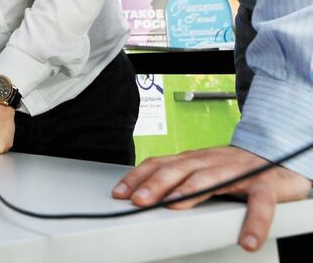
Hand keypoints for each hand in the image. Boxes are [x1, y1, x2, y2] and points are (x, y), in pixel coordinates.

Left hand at [112, 145, 311, 251]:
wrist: (278, 158)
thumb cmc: (234, 169)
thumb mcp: (202, 172)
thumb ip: (179, 181)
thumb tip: (144, 195)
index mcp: (193, 161)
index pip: (158, 164)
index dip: (137, 177)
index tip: (119, 193)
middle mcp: (210, 162)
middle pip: (177, 169)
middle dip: (155, 184)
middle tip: (138, 200)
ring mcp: (237, 172)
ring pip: (209, 179)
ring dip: (188, 192)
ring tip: (172, 207)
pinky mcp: (266, 185)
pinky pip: (260, 204)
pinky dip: (254, 222)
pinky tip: (247, 239)